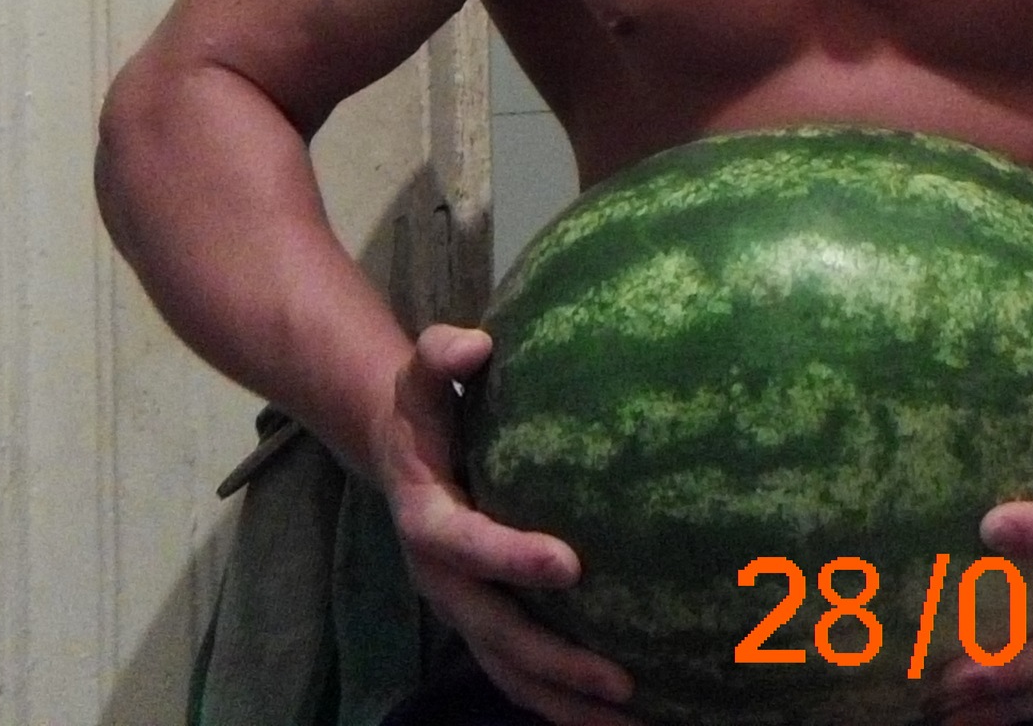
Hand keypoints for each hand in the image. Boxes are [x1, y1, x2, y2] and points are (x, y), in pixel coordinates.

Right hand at [377, 323, 637, 725]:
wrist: (397, 453)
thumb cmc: (426, 409)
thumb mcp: (423, 375)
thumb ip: (443, 355)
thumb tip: (477, 343)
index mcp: (428, 519)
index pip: (468, 544)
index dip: (512, 558)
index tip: (571, 564)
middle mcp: (442, 580)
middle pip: (497, 635)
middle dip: (557, 663)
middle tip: (620, 679)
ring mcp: (465, 610)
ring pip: (513, 673)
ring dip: (569, 705)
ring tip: (635, 721)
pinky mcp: (487, 625)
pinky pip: (524, 675)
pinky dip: (567, 704)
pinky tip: (622, 715)